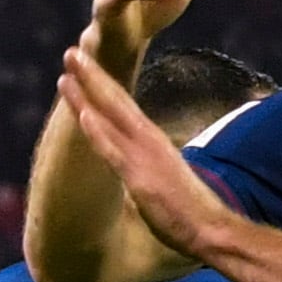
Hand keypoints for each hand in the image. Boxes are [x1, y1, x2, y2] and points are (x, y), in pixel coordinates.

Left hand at [57, 41, 234, 263]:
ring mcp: (144, 157)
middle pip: (116, 101)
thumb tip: (132, 178)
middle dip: (92, 74)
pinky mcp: (140, 178)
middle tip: (71, 51)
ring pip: (110, 116)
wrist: (212, 230)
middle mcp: (149, 141)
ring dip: (88, 90)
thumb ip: (144, 174)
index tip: (85, 67)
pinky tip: (83, 113)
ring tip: (69, 65)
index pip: (124, 108)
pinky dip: (98, 131)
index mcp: (153, 142)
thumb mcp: (163, 183)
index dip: (103, 86)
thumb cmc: (188, 213)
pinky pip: (114, 152)